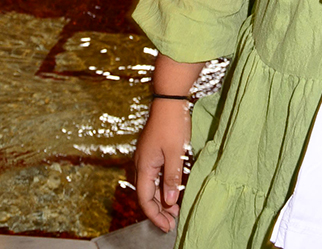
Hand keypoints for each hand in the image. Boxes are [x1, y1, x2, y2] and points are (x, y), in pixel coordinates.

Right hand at [134, 99, 191, 232]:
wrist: (170, 99)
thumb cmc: (172, 124)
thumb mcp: (176, 153)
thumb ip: (172, 178)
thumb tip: (169, 201)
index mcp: (144, 166)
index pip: (145, 199)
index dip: (155, 215)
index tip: (167, 226)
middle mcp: (141, 163)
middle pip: (146, 194)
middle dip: (159, 210)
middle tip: (173, 221)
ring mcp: (146, 156)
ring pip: (150, 184)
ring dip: (161, 198)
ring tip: (175, 209)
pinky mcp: (152, 151)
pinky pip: (154, 174)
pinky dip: (162, 185)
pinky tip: (173, 189)